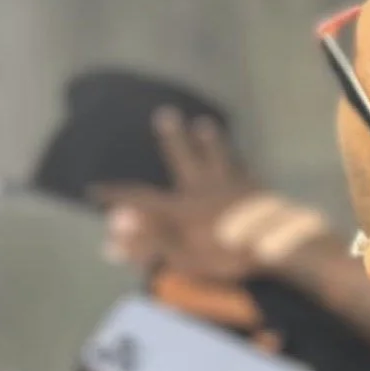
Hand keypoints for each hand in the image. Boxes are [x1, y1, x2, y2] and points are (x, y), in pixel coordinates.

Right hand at [93, 107, 262, 281]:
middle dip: (172, 138)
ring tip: (204, 123)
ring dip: (209, 140)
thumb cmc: (225, 254)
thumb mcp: (180, 257)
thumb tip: (112, 231)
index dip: (116, 195)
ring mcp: (231, 185)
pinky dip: (238, 161)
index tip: (94, 188)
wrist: (274, 243)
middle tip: (165, 113)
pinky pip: (243, 169)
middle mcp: (203, 188)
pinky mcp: (255, 188)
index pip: (140, 199)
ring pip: (217, 156)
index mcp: (181, 207)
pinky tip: (242, 157)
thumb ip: (148, 243)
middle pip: (184, 158)